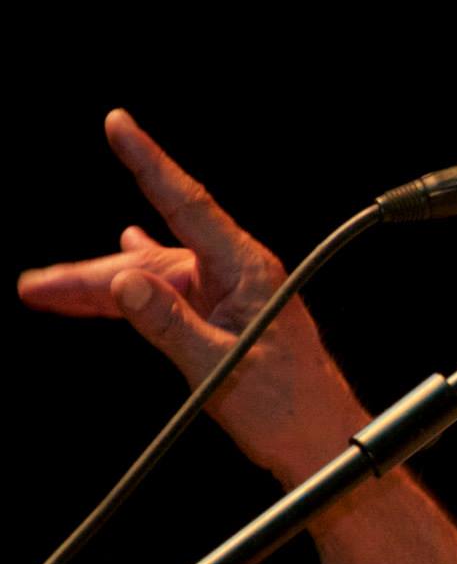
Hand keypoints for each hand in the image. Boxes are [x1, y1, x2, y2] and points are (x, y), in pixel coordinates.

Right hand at [17, 109, 365, 482]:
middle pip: (151, 257)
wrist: (317, 440)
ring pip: (150, 279)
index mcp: (247, 270)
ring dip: (98, 287)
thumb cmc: (286, 406)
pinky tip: (117, 263)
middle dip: (87, 269)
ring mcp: (227, 294)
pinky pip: (165, 297)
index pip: (187, 204)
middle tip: (32, 285)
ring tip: (41, 292)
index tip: (119, 124)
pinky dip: (131, 291)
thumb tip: (123, 278)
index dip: (150, 162)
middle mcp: (236, 273)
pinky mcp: (221, 317)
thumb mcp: (220, 367)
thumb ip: (170, 324)